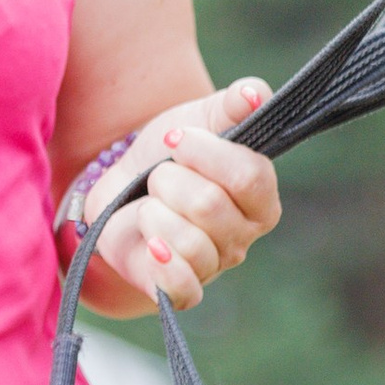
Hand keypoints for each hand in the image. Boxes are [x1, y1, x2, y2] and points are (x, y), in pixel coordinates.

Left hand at [88, 77, 276, 312]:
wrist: (124, 185)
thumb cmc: (170, 154)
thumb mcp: (200, 117)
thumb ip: (234, 104)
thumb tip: (253, 95)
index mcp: (261, 196)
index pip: (250, 176)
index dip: (206, 153)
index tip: (174, 139)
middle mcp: (244, 235)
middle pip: (211, 206)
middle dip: (169, 181)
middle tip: (158, 177)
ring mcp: (214, 265)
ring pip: (189, 242)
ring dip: (154, 213)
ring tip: (150, 206)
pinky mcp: (181, 290)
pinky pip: (182, 288)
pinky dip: (162, 264)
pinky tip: (151, 244)